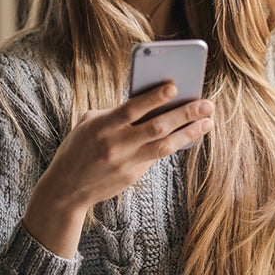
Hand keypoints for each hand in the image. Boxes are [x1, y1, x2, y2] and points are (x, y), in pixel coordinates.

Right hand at [23, 82, 214, 256]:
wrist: (66, 188)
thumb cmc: (78, 148)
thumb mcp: (88, 124)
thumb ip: (115, 113)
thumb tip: (149, 104)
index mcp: (102, 127)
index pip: (132, 109)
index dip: (154, 98)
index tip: (175, 86)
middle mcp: (116, 145)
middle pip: (156, 127)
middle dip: (184, 114)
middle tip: (206, 103)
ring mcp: (126, 162)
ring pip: (164, 145)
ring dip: (189, 132)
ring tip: (208, 121)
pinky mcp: (132, 176)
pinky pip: (158, 156)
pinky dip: (175, 144)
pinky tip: (190, 135)